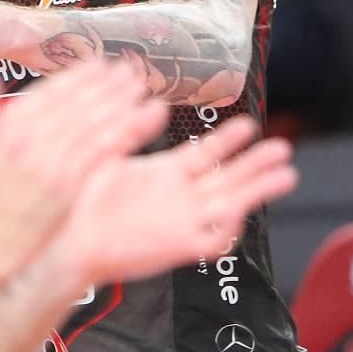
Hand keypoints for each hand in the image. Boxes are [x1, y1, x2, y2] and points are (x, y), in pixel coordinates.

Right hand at [0, 64, 166, 271]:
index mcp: (8, 128)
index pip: (50, 93)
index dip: (78, 76)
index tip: (99, 64)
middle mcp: (31, 143)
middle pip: (77, 105)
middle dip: (107, 84)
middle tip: (128, 70)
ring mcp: (52, 165)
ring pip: (93, 125)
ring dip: (120, 103)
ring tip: (140, 89)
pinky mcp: (70, 187)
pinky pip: (101, 153)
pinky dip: (123, 133)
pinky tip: (139, 120)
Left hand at [56, 121, 297, 284]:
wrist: (67, 239)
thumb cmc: (78, 200)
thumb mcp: (109, 155)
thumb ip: (132, 130)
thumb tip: (156, 104)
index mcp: (163, 175)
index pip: (206, 154)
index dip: (228, 140)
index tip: (248, 124)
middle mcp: (178, 199)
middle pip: (228, 178)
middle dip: (256, 164)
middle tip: (284, 149)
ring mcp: (180, 223)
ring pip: (230, 206)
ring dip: (256, 190)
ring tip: (285, 174)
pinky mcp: (176, 248)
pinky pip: (212, 243)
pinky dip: (227, 231)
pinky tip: (237, 212)